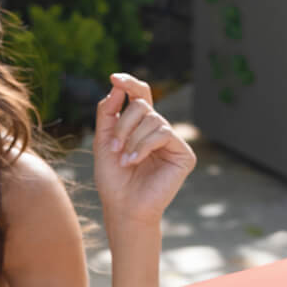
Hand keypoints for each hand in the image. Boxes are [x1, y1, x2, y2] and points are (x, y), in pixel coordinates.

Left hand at [94, 73, 196, 227]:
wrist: (123, 208)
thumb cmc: (113, 180)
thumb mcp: (103, 142)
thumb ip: (108, 113)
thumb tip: (117, 85)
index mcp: (141, 127)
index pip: (140, 95)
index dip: (129, 83)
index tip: (114, 78)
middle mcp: (158, 131)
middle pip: (142, 105)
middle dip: (123, 124)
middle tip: (114, 147)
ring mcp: (172, 142)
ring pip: (152, 119)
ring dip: (132, 139)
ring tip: (125, 160)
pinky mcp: (183, 154)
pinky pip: (163, 133)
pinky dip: (145, 145)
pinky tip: (135, 161)